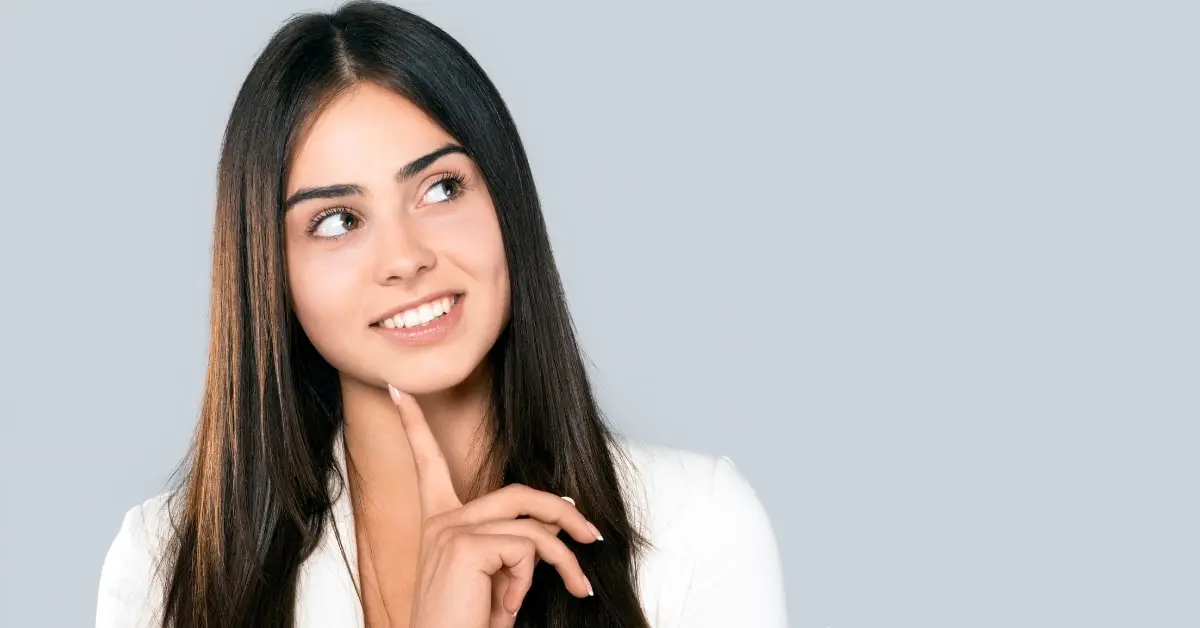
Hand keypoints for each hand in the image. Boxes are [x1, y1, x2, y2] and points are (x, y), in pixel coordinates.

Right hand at [387, 384, 599, 627]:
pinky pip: (528, 548)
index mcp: (438, 524)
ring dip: (563, 560)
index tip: (397, 388)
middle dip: (562, 513)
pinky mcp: (465, 546)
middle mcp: (439, 521)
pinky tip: (510, 607)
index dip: (413, 424)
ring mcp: (450, 531)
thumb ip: (518, 541)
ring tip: (573, 588)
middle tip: (593, 538)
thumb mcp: (498, 578)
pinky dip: (535, 579)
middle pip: (517, 494)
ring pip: (532, 526)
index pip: (427, 462)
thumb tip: (557, 516)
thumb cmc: (467, 625)